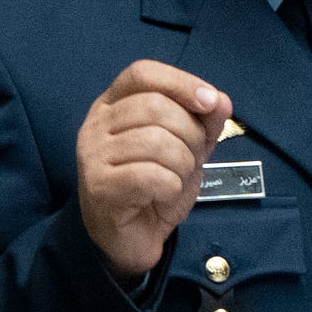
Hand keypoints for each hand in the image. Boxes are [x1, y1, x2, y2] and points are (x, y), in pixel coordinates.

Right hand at [76, 60, 231, 279]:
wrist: (132, 238)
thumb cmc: (154, 187)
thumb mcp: (187, 147)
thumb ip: (204, 122)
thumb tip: (220, 101)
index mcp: (113, 104)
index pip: (142, 73)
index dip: (180, 82)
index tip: (210, 102)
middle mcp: (96, 123)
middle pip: (154, 106)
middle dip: (190, 133)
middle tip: (193, 159)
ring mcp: (92, 154)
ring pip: (155, 141)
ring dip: (183, 164)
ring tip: (178, 179)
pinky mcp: (98, 186)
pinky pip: (150, 175)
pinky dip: (171, 186)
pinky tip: (164, 195)